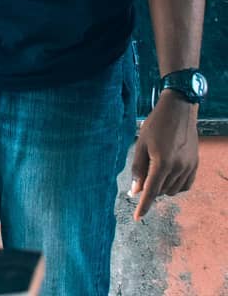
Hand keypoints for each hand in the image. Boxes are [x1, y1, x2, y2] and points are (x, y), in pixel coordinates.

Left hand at [129, 91, 198, 219]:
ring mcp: (189, 168)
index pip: (151, 191)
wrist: (178, 111)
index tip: (138, 218)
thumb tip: (134, 191)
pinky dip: (175, 185)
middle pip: (161, 191)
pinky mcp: (195, 166)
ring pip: (173, 190)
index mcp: (162, 163)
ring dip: (162, 186)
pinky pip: (185, 186)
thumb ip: (138, 168)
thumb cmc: (155, 125)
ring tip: (155, 167)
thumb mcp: (141, 144)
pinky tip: (168, 174)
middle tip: (144, 170)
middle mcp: (178, 168)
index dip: (143, 206)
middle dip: (150, 187)